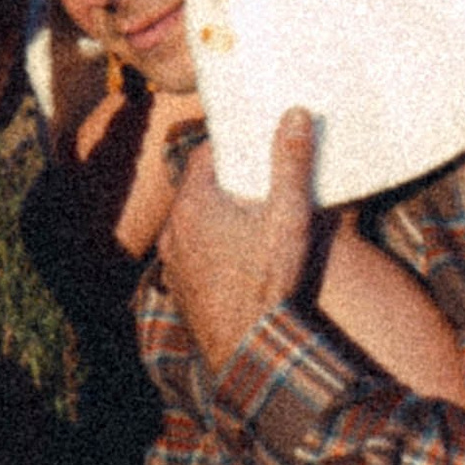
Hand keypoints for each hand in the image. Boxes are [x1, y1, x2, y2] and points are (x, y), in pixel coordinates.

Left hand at [157, 105, 327, 374]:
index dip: (236, 147)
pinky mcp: (180, 288)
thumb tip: (292, 113)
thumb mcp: (287, 216)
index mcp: (192, 204)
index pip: (208, 156)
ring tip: (254, 218)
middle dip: (230, 181)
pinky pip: (194, 254)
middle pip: (201, 189)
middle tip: (263, 180)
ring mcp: (172, 262)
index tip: (259, 145)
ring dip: (220, 216)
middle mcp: (172, 230)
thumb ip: (290, 163)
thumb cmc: (267, 281)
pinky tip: (240, 256)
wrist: (248, 350)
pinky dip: (213, 247)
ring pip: (195, 223)